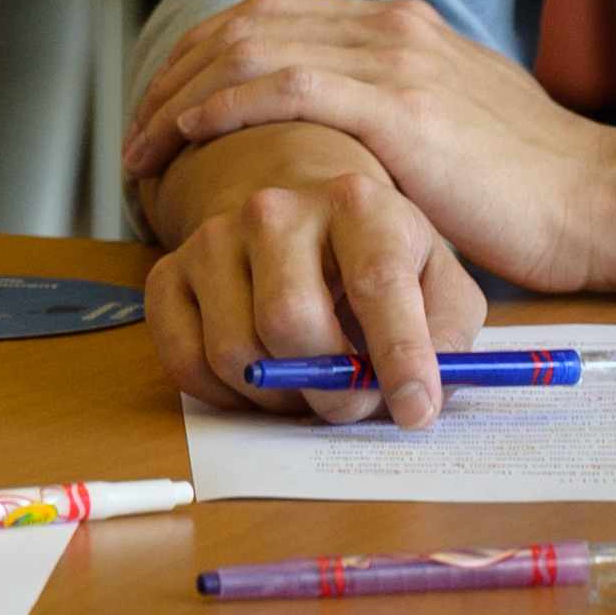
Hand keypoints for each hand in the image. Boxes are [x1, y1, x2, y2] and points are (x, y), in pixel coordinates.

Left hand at [127, 0, 615, 297]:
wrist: (601, 202)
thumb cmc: (532, 188)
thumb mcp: (452, 128)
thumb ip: (393, 117)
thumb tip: (334, 150)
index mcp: (399, 27)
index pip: (270, 17)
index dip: (202, 58)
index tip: (165, 109)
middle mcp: (391, 27)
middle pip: (244, 25)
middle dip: (173, 76)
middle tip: (135, 133)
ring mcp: (395, 59)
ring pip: (249, 49)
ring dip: (179, 98)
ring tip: (143, 151)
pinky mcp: (399, 106)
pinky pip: (282, 87)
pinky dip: (221, 107)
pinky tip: (188, 138)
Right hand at [135, 119, 488, 419]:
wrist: (299, 217)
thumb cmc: (375, 259)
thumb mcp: (436, 284)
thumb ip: (446, 337)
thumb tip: (421, 396)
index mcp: (356, 202)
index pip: (377, 282)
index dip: (400, 356)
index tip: (415, 412)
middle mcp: (275, 209)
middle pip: (289, 319)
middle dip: (328, 387)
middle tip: (351, 404)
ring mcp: (213, 238)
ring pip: (233, 351)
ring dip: (278, 396)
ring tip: (308, 385)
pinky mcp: (168, 273)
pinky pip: (185, 362)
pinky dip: (226, 396)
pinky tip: (261, 382)